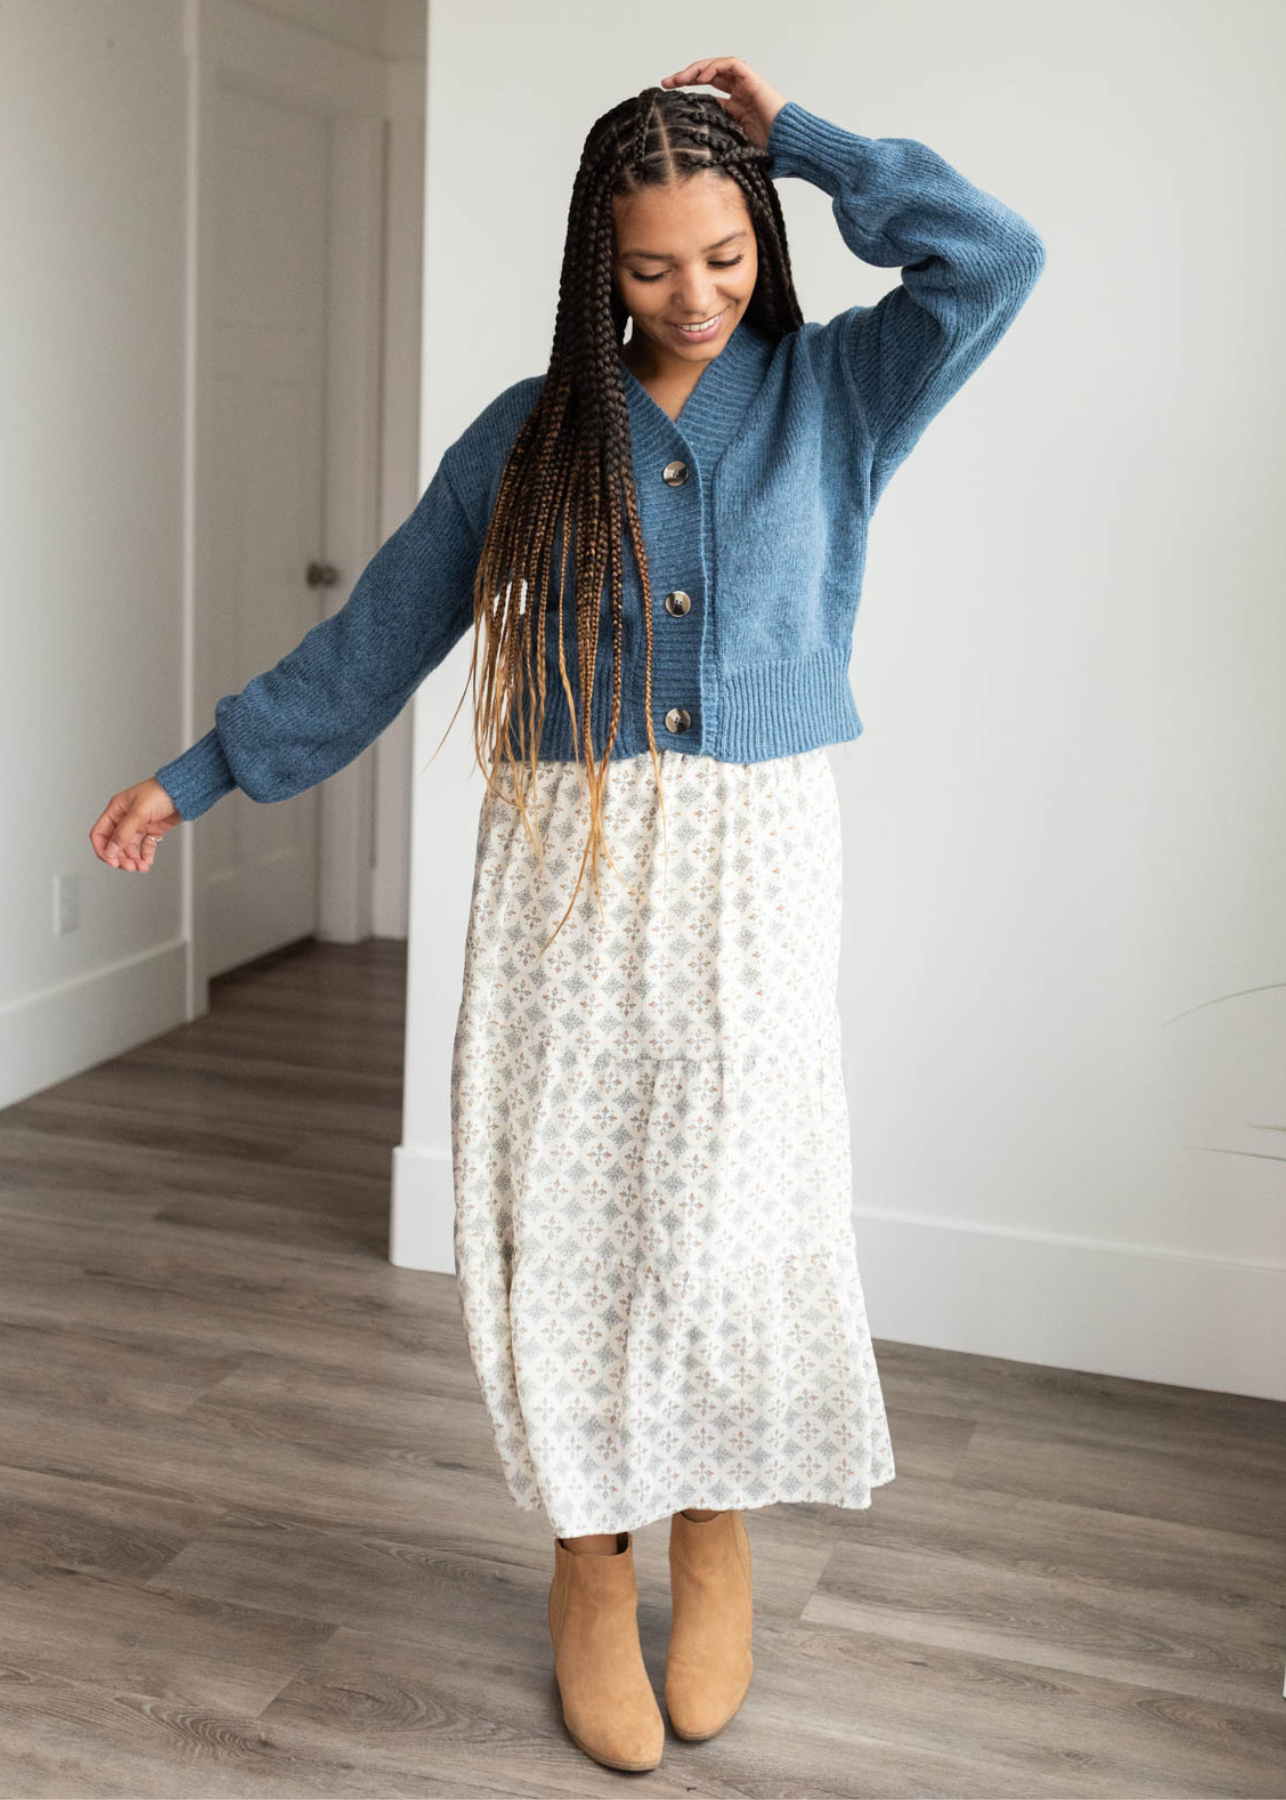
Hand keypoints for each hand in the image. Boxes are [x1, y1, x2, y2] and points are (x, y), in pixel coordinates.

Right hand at [89, 778, 180, 872]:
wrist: (184, 792)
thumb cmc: (161, 792)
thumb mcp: (139, 812)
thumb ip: (123, 832)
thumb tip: (110, 850)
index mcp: (116, 810)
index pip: (100, 834)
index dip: (103, 849)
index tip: (112, 861)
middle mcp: (124, 818)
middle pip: (115, 844)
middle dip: (121, 857)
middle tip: (131, 866)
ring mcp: (138, 825)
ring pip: (130, 848)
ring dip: (134, 859)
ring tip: (142, 866)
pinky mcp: (152, 830)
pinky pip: (145, 846)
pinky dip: (145, 854)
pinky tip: (148, 860)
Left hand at [660, 57, 787, 149]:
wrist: (789, 148)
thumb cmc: (769, 154)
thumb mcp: (735, 151)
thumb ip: (719, 148)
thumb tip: (696, 163)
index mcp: (736, 109)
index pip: (708, 93)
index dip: (688, 93)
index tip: (669, 97)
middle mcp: (740, 94)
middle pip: (709, 76)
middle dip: (686, 76)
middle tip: (666, 83)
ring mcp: (747, 86)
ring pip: (718, 66)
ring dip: (697, 69)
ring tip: (679, 78)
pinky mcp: (753, 81)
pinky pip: (731, 64)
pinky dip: (715, 67)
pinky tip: (701, 77)